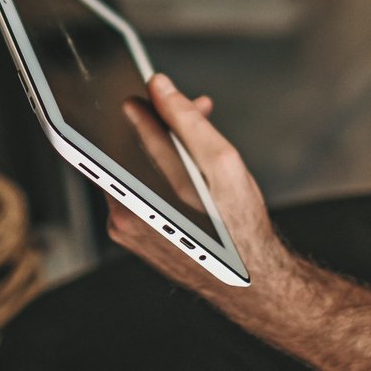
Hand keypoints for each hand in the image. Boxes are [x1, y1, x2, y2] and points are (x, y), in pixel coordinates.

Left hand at [105, 74, 296, 298]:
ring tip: (200, 134)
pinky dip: (162, 171)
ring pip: (134, 167)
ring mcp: (125, 227)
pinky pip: (139, 189)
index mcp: (137, 196)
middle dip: (162, 122)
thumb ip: (185, 120)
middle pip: (128, 148)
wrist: (251, 284)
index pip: (119, 132)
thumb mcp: (221, 162)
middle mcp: (123, 214)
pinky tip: (192, 166)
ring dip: (164, 145)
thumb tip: (158, 87)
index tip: (160, 91)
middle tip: (196, 109)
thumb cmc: (240, 228)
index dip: (142, 105)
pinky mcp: (133, 234)